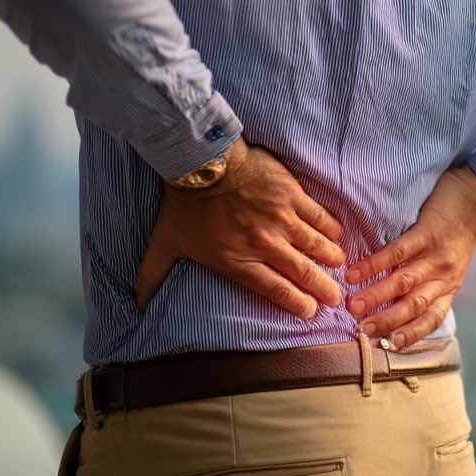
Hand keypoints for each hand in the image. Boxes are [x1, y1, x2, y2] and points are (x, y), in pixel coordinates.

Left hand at [137, 137, 346, 318]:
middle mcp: (265, 245)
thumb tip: (136, 304)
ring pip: (318, 246)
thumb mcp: (165, 244)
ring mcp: (282, 220)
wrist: (202, 163)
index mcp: (239, 262)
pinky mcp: (293, 196)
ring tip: (340, 265)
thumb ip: (152, 276)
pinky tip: (337, 236)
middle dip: (324, 289)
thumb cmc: (184, 205)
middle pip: (304, 273)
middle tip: (336, 297)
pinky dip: (332, 229)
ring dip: (332, 259)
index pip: (276, 291)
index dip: (297, 304)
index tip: (310, 312)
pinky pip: (321, 218)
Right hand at [345, 165, 475, 348]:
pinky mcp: (427, 233)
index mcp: (448, 288)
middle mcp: (444, 276)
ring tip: (353, 306)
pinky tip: (355, 272)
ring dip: (376, 296)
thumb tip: (393, 308)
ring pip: (404, 282)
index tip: (387, 345)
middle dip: (386, 321)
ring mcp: (436, 255)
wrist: (474, 199)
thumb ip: (427, 286)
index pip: (431, 319)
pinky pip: (398, 253)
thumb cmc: (456, 236)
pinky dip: (374, 264)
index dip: (410, 334)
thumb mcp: (449, 268)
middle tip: (361, 330)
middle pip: (414, 306)